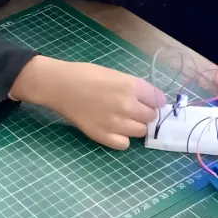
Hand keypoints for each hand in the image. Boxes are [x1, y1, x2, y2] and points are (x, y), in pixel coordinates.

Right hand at [12, 56, 164, 149]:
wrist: (58, 85)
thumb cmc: (85, 74)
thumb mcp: (114, 74)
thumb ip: (134, 87)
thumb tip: (151, 100)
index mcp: (131, 86)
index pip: (158, 100)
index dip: (154, 100)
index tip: (148, 101)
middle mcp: (127, 105)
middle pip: (151, 117)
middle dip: (144, 113)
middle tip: (131, 109)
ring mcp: (116, 123)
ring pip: (141, 131)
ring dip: (134, 126)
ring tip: (121, 119)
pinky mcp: (103, 136)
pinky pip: (125, 144)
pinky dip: (122, 138)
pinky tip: (113, 129)